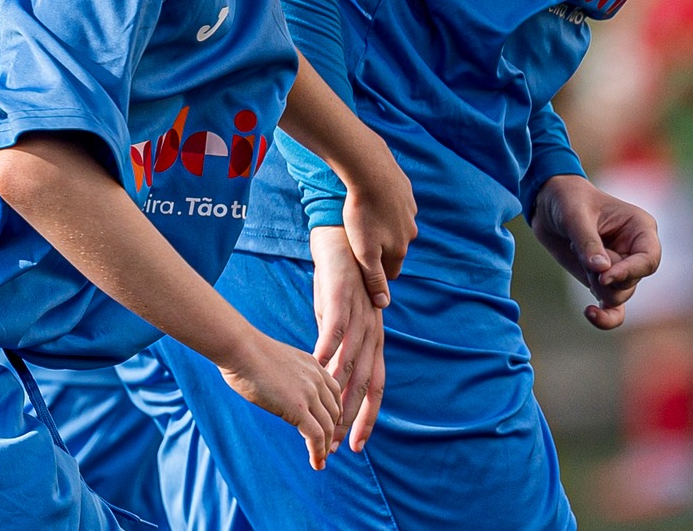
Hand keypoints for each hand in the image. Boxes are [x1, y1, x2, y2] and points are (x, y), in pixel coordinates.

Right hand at [217, 329, 344, 469]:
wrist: (240, 348)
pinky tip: (316, 464)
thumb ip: (286, 373)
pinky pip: (316, 437)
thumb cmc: (246, 352)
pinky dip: (318, 453)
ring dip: (326, 447)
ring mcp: (310, 393)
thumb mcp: (277, 360)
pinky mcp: (299, 409)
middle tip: (327, 448)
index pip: (334, 392)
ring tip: (321, 460)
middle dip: (333, 432)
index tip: (328, 426)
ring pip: (328, 427)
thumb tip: (276, 384)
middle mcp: (317, 378)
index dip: (333, 412)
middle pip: (334, 411)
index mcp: (312, 364)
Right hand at [310, 226, 387, 451]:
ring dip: (338, 393)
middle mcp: (372, 335)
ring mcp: (360, 318)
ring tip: (322, 417)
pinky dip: (328, 349)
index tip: (355, 445)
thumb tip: (329, 377)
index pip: (375, 388)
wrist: (344, 246)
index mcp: (374, 343)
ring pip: (351, 363)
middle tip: (335, 445)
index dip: (367, 418)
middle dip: (350, 418)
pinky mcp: (343, 301)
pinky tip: (317, 366)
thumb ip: (341, 352)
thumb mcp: (344, 326)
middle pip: (365, 384)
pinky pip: (337, 329)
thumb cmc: (341, 288)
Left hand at [339, 139, 416, 308]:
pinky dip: (385, 206)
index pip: (390, 273)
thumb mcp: (363, 252)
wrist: (369, 169)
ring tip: (363, 217)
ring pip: (396, 226)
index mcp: (400, 250)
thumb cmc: (361, 212)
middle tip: (358, 239)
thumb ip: (374, 278)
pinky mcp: (406, 191)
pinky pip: (396, 206)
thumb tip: (383, 304)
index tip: (359, 264)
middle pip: (394, 249)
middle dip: (379, 249)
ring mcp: (410, 211)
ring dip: (383, 226)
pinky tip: (372, 199)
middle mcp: (410, 233)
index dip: (374, 272)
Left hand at [528, 174, 660, 329]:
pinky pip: (614, 309)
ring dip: (595, 284)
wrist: (547, 205)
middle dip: (604, 277)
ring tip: (578, 255)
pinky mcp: (604, 282)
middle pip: (631, 282)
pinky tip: (590, 312)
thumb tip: (602, 271)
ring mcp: (621, 268)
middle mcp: (635, 251)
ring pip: (619, 296)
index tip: (603, 276)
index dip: (630, 271)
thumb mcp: (574, 215)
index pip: (649, 259)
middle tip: (580, 252)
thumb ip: (588, 242)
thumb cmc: (567, 199)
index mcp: (640, 228)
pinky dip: (605, 317)